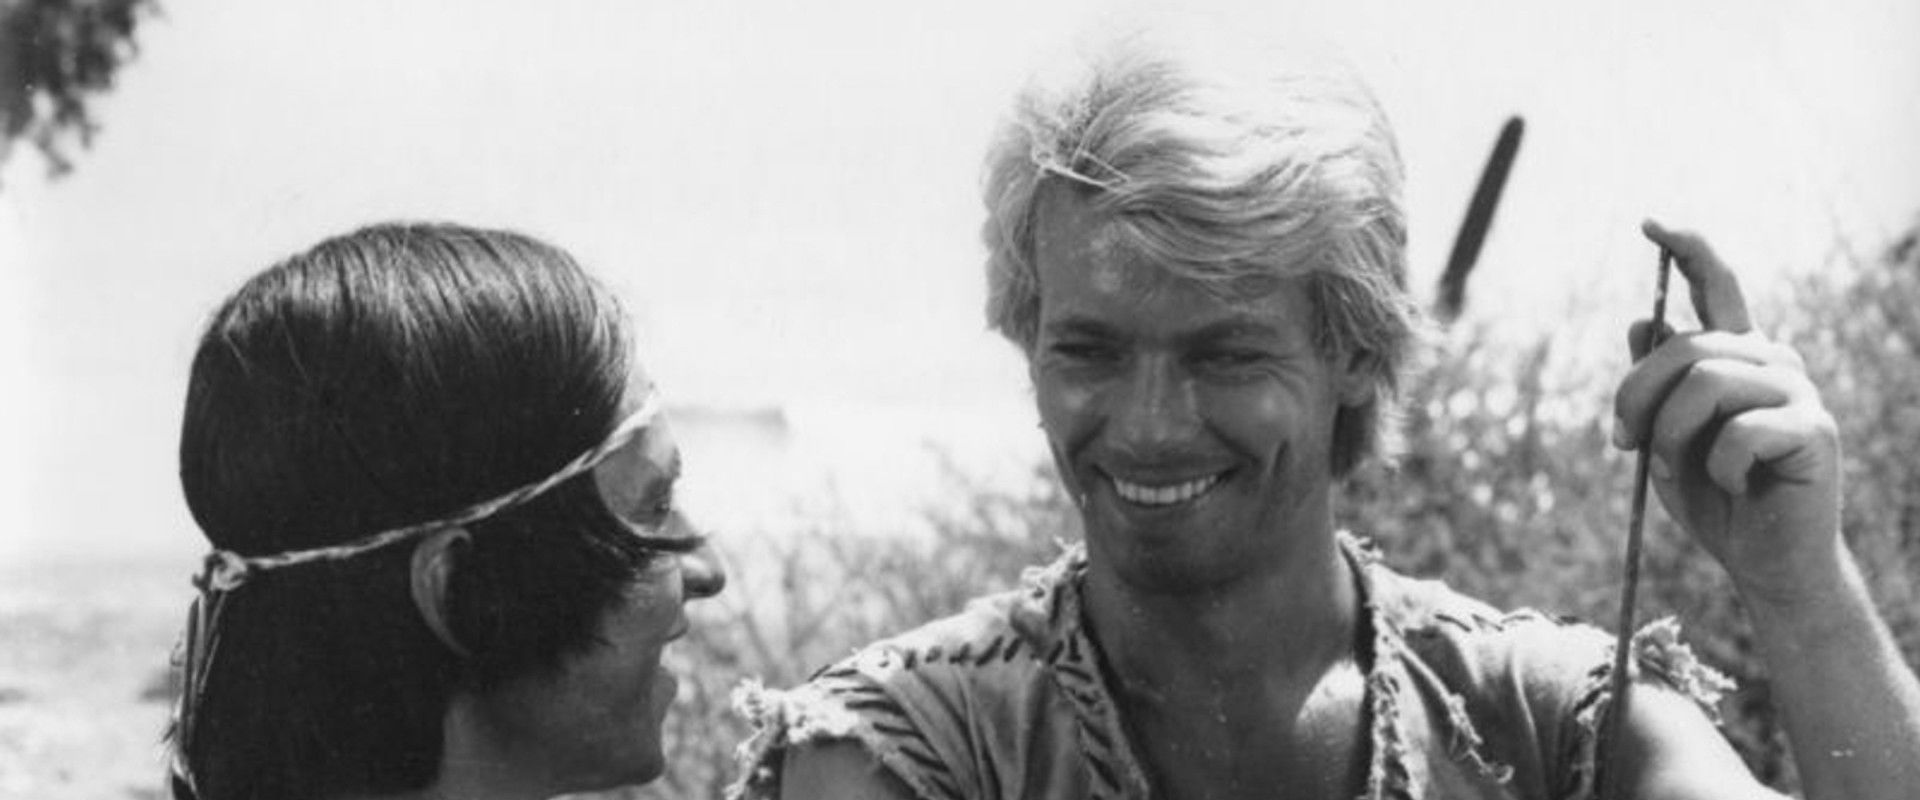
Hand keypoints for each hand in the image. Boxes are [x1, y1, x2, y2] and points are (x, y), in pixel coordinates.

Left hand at [1612, 220, 1843, 604]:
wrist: (1764, 560)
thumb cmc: (1714, 497)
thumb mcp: (1666, 436)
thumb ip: (1657, 384)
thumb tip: (1640, 321)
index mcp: (1737, 356)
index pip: (1716, 287)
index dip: (1687, 250)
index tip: (1649, 222)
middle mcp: (1772, 361)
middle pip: (1684, 347)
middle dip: (1635, 394)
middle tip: (1623, 442)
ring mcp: (1798, 392)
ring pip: (1706, 382)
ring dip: (1671, 434)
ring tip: (1677, 468)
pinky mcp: (1814, 430)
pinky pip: (1739, 432)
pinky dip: (1717, 467)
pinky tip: (1734, 485)